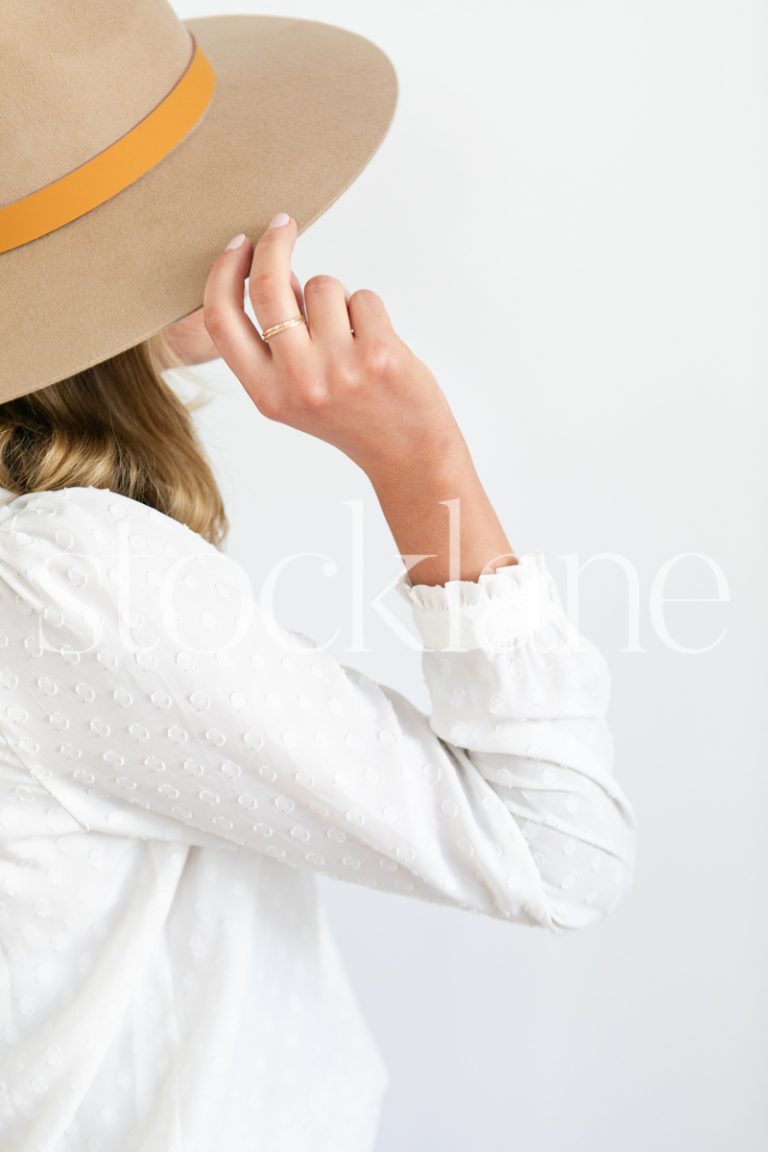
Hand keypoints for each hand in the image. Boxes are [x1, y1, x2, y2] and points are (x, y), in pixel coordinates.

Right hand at [201, 216, 460, 478]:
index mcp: (266, 393)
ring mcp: (338, 368)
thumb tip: (269, 270)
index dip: (224, 273)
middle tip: (283, 224)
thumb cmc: (351, 416)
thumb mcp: (294, 393)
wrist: (406, 454)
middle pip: (268, 287)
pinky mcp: (378, 354)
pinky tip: (377, 344)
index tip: (239, 243)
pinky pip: (363, 298)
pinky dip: (369, 311)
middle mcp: (297, 381)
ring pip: (323, 286)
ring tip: (351, 335)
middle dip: (274, 243)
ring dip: (337, 296)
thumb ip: (274, 343)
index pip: (223, 321)